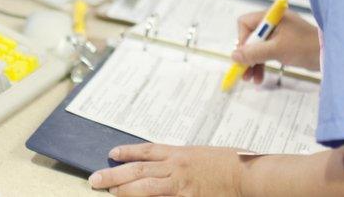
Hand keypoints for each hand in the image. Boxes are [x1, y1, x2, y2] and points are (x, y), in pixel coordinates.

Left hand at [89, 144, 242, 196]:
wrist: (247, 174)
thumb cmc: (231, 163)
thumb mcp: (203, 156)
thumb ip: (183, 163)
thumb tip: (167, 167)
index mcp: (180, 153)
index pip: (147, 151)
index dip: (128, 152)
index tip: (112, 154)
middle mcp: (176, 167)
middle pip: (138, 170)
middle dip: (114, 175)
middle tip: (95, 179)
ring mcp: (180, 186)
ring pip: (144, 187)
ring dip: (123, 190)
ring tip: (107, 192)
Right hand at [232, 9, 319, 83]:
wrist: (327, 54)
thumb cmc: (304, 47)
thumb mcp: (277, 50)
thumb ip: (254, 53)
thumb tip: (234, 56)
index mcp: (271, 17)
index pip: (245, 23)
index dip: (243, 40)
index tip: (246, 56)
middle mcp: (272, 23)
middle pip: (250, 37)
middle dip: (246, 55)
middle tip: (243, 72)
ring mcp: (278, 34)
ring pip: (257, 47)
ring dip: (252, 63)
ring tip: (250, 79)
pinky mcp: (282, 45)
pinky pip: (266, 53)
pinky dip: (261, 64)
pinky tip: (259, 77)